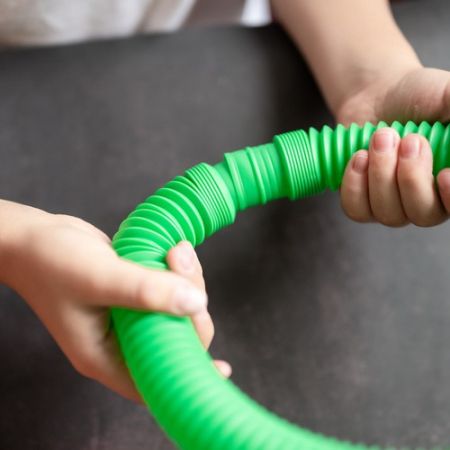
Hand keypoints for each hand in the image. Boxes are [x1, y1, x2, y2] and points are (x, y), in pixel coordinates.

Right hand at [0, 201, 230, 401]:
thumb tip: (195, 303)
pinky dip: (176, 272)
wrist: (34, 238)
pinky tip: (174, 251)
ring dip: (186, 280)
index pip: (156, 380)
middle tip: (181, 263)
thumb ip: (146, 292)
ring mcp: (127, 317)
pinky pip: (166, 290)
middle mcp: (119, 342)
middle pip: (174, 338)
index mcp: (105, 356)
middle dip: (190, 303)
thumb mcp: (100, 277)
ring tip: (177, 250)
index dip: (189, 377)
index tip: (221, 368)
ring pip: (174, 310)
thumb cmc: (53, 262)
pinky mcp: (132, 294)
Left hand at [337, 66, 449, 225]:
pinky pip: (357, 210)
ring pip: (388, 213)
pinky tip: (358, 158)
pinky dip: (355, 185)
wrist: (376, 95)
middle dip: (412, 178)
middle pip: (422, 214)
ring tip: (380, 138)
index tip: (444, 173)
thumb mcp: (448, 96)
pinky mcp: (361, 203)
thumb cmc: (419, 97)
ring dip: (381, 174)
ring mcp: (392, 205)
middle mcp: (426, 200)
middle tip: (408, 140)